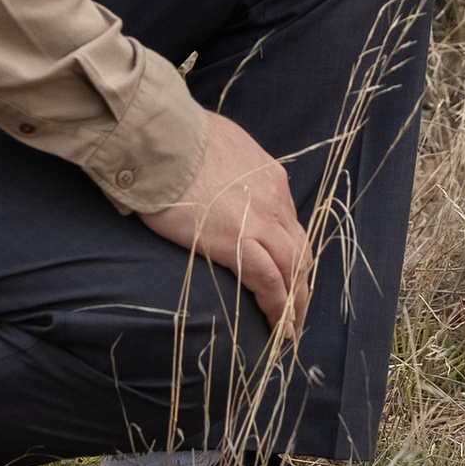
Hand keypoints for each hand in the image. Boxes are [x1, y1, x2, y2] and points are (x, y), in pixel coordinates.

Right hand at [140, 109, 308, 330]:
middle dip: (301, 283)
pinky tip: (279, 328)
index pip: (289, 223)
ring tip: (290, 329)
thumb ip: (229, 163)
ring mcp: (260, 221)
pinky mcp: (238, 242)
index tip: (287, 274)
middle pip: (300, 250)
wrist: (162, 138)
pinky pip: (270, 281)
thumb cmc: (178, 136)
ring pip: (293, 269)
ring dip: (295, 301)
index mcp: (269, 177)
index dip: (291, 252)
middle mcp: (275, 200)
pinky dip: (278, 307)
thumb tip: (219, 170)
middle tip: (296, 311)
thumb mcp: (219, 141)